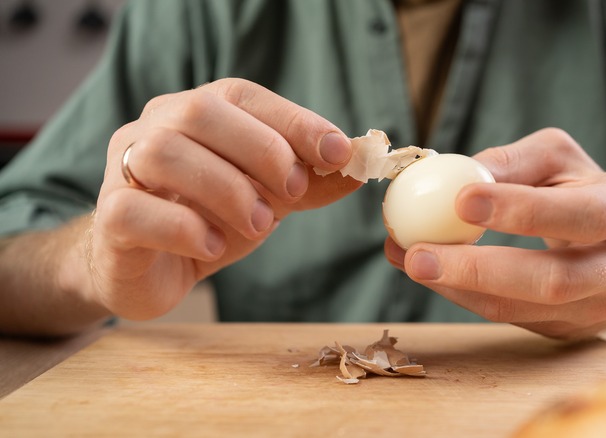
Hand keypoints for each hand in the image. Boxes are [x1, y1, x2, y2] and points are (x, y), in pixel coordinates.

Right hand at [87, 78, 360, 319]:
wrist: (148, 270)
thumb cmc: (207, 221)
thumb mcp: (266, 199)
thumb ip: (308, 184)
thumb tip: (358, 168)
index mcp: (196, 114)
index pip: (242, 95)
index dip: (294, 120)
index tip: (339, 151)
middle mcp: (155, 129)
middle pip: (201, 112)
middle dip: (260, 151)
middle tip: (293, 192)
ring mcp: (124, 170)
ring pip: (165, 153)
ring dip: (226, 189)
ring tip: (259, 225)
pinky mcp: (110, 218)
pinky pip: (134, 208)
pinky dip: (183, 227)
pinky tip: (211, 247)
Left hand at [385, 128, 605, 338]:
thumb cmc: (585, 191)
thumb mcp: (561, 159)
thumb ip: (515, 160)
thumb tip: (457, 171)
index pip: (583, 215)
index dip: (522, 210)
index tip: (462, 199)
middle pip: (553, 280)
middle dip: (479, 269)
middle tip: (419, 254)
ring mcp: (600, 308)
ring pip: (523, 309)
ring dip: (459, 288)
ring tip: (408, 260)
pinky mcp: (569, 329)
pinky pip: (509, 318)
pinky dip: (463, 296)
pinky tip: (430, 273)